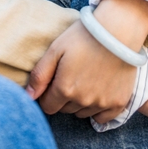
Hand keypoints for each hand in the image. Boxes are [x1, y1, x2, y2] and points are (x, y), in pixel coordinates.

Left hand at [27, 0, 147, 124]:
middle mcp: (83, 100)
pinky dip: (98, 109)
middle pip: (65, 109)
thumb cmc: (83, 36)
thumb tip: (28, 97)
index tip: (55, 80)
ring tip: (86, 79)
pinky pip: (102, 118)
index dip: (48, 94)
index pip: (48, 106)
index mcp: (65, 88)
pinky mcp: (118, 103)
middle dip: (64, 97)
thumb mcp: (55, 49)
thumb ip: (39, 75)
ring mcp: (102, 103)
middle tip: (72, 75)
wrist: (118, 30)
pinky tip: (99, 91)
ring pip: (82, 113)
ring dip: (80, 102)